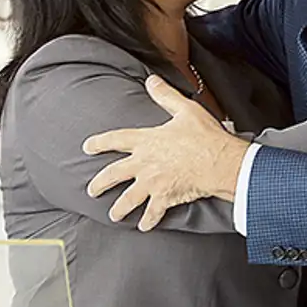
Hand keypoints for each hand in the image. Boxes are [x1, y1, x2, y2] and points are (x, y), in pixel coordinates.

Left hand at [83, 75, 249, 230]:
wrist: (219, 162)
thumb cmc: (205, 135)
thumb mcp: (185, 110)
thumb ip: (165, 96)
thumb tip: (151, 80)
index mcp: (147, 141)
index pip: (116, 139)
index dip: (100, 142)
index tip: (87, 147)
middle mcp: (144, 164)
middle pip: (114, 174)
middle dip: (100, 183)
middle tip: (91, 190)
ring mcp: (152, 183)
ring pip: (128, 199)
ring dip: (119, 208)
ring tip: (113, 215)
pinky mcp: (165, 197)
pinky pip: (153, 212)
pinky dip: (148, 220)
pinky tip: (143, 226)